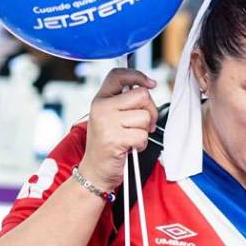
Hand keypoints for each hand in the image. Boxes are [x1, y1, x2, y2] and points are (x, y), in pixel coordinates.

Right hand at [77, 69, 157, 191]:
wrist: (95, 170)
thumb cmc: (107, 144)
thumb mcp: (110, 117)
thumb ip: (124, 102)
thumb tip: (147, 87)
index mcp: (100, 99)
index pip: (118, 75)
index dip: (138, 75)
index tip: (150, 83)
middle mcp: (101, 108)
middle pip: (142, 95)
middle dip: (150, 111)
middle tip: (144, 124)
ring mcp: (107, 123)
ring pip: (145, 116)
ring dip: (144, 130)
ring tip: (131, 137)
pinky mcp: (114, 139)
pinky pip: (142, 135)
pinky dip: (141, 144)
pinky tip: (130, 147)